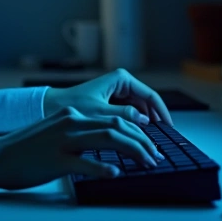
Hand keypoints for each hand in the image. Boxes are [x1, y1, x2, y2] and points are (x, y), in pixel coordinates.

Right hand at [0, 105, 165, 192]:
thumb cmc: (26, 150)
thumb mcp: (55, 132)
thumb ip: (79, 133)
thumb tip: (105, 142)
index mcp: (73, 114)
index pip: (115, 117)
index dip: (138, 131)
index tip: (151, 146)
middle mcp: (71, 122)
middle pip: (118, 126)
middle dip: (143, 141)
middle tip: (156, 157)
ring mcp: (63, 140)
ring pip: (108, 139)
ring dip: (133, 151)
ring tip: (147, 164)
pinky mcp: (56, 159)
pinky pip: (85, 162)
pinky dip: (103, 167)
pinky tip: (115, 173)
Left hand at [42, 68, 173, 126]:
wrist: (50, 107)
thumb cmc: (72, 106)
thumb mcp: (100, 113)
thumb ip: (123, 116)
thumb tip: (145, 121)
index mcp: (121, 79)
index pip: (151, 96)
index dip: (163, 113)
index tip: (170, 129)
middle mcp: (121, 82)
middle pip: (147, 103)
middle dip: (155, 120)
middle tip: (161, 139)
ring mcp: (116, 92)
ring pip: (139, 110)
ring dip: (145, 124)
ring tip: (151, 141)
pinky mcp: (111, 102)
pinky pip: (129, 113)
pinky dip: (134, 124)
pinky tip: (137, 138)